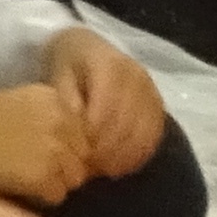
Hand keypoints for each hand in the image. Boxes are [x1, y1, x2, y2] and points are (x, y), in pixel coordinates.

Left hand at [48, 29, 168, 176]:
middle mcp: (138, 77)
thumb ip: (67, 102)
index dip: (93, 138)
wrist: (87, 47)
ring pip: (145, 132)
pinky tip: (121, 165)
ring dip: (124, 156)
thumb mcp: (58, 77)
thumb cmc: (68, 65)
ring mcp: (152, 90)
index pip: (107, 111)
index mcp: (111, 67)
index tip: (77, 155)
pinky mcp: (158, 103)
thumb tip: (78, 128)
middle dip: (107, 151)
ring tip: (103, 169)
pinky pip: (155, 134)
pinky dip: (139, 153)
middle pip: (128, 124)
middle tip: (88, 169)